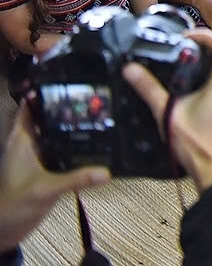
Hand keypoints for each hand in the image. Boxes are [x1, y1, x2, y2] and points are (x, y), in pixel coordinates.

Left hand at [0, 103, 110, 250]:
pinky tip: (97, 140)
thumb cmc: (12, 205)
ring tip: (101, 110)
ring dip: (74, 122)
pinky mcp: (47, 167)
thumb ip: (75, 180)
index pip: (31, 105)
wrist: (5, 230)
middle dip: (68, 103)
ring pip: (57, 130)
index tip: (68, 76)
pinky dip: (77, 142)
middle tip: (95, 92)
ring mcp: (39, 155)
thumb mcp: (45, 190)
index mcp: (22, 139)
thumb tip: (106, 172)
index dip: (45, 89)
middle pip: (49, 115)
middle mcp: (30, 143)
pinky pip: (64, 148)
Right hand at [122, 28, 211, 191]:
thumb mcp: (167, 113)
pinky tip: (193, 83)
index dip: (202, 34)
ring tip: (185, 61)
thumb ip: (149, 89)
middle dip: (203, 46)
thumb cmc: (196, 146)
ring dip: (208, 61)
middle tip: (182, 46)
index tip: (185, 35)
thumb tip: (132, 70)